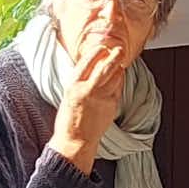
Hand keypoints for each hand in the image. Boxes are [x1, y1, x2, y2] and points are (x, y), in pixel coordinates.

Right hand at [51, 34, 131, 169]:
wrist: (76, 141)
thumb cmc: (69, 119)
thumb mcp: (68, 96)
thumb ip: (80, 82)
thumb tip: (92, 67)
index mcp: (73, 86)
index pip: (86, 62)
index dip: (96, 52)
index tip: (101, 46)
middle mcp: (88, 90)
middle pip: (105, 67)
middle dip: (114, 56)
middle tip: (118, 49)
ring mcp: (101, 98)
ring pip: (115, 77)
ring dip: (118, 67)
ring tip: (120, 61)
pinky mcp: (111, 105)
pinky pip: (118, 88)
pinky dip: (120, 80)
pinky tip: (119, 76)